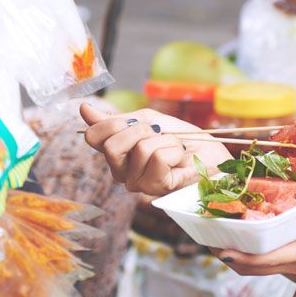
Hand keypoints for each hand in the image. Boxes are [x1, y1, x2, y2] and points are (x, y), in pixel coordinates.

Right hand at [80, 102, 230, 196]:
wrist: (212, 153)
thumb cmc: (182, 138)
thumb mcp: (149, 120)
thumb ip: (117, 119)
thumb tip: (83, 109)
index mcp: (117, 154)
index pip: (93, 137)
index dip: (112, 123)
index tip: (137, 121)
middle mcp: (122, 172)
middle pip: (111, 145)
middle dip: (140, 130)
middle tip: (159, 134)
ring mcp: (138, 183)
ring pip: (140, 149)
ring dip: (165, 140)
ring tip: (175, 147)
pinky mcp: (157, 188)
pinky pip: (158, 158)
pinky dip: (174, 150)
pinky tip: (181, 159)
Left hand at [215, 198, 295, 295]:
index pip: (264, 260)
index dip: (238, 256)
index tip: (217, 246)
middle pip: (253, 266)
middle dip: (229, 254)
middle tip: (208, 234)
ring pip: (259, 265)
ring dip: (240, 253)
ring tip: (224, 230)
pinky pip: (270, 261)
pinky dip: (255, 251)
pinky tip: (253, 231)